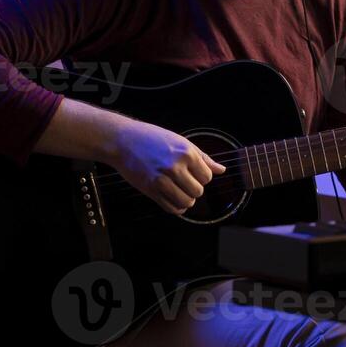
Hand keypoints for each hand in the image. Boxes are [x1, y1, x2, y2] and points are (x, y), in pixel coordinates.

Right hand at [110, 118, 225, 215]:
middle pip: (198, 191)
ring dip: (186, 199)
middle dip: (194, 188)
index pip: (207, 177)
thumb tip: (221, 170)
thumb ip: (203, 158)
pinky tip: (173, 198)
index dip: (202, 177)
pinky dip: (176, 208)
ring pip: (186, 202)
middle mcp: (175, 167)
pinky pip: (171, 208)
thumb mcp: (181, 142)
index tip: (193, 173)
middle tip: (185, 181)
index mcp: (186, 153)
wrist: (124, 141)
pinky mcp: (150, 191)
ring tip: (179, 190)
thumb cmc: (153, 138)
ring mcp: (162, 180)